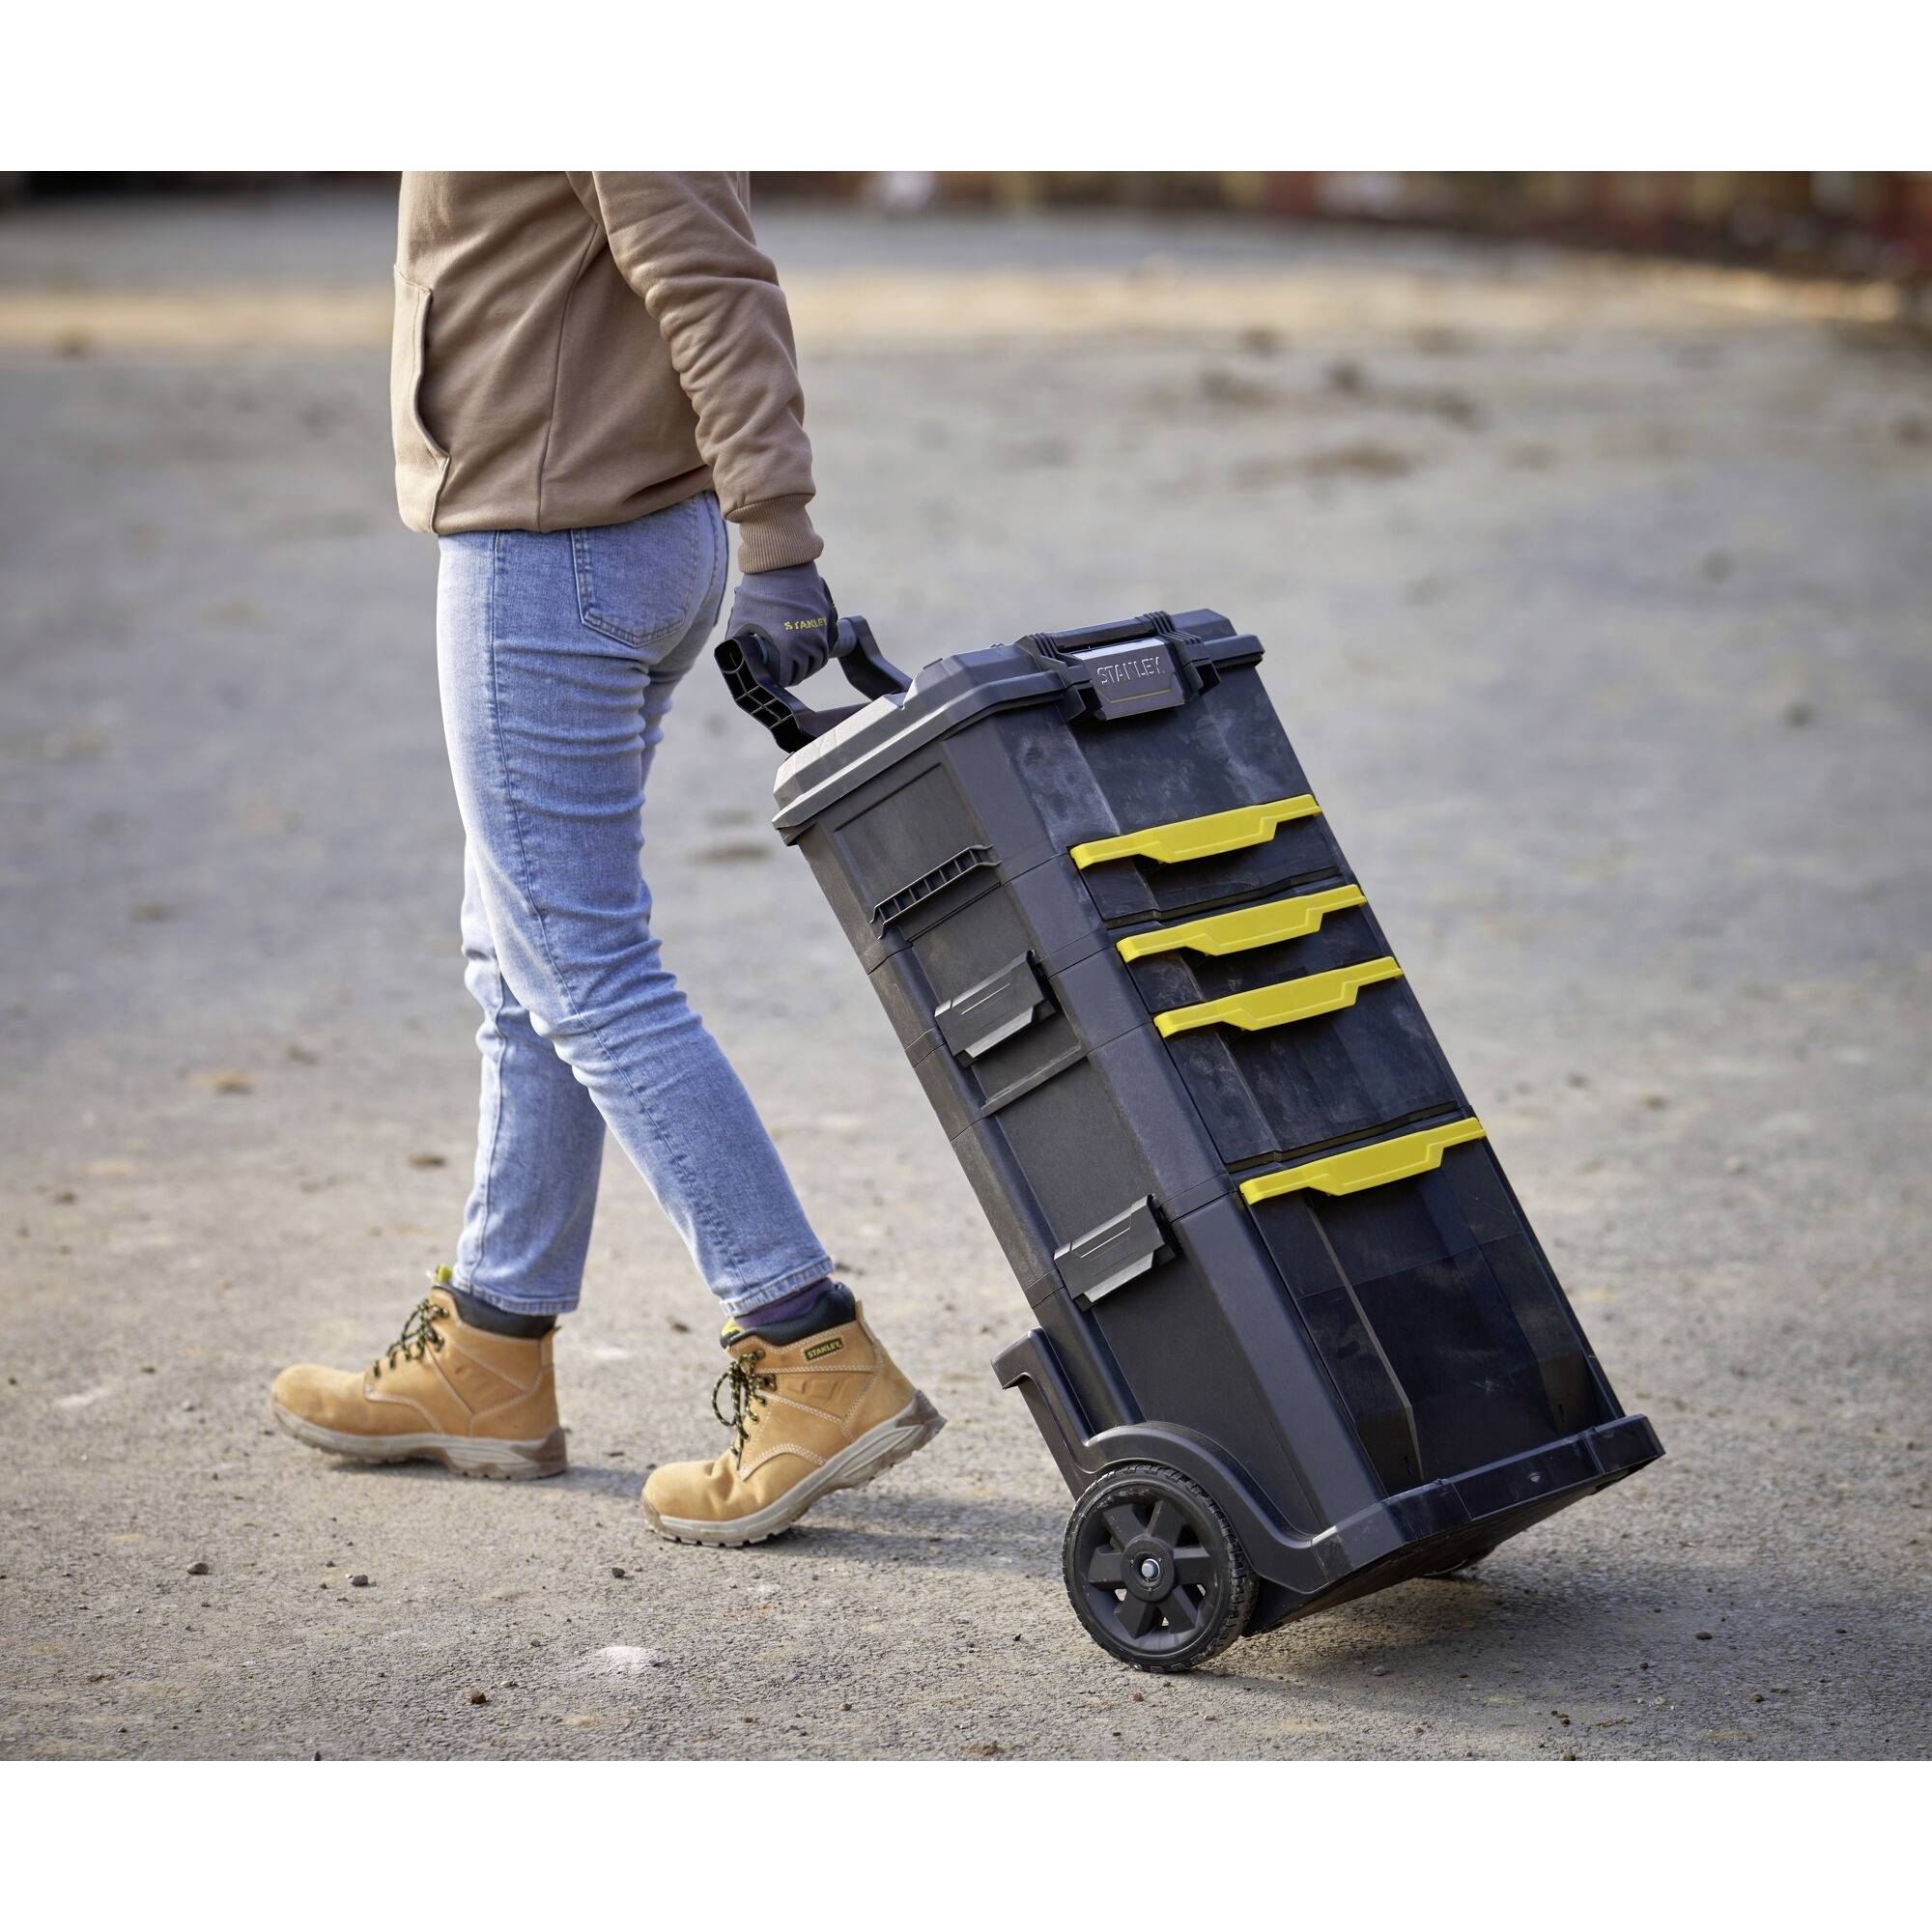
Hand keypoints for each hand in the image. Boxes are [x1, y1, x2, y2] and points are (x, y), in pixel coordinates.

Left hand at [727, 561, 836, 687]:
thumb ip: (736, 641)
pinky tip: (809, 647)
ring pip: (819, 659)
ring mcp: (820, 629)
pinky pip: (827, 641)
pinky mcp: (827, 616)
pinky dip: (820, 648)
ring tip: (799, 663)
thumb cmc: (758, 590)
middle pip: (806, 672)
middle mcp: (807, 641)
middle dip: (795, 674)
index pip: (788, 677)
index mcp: (787, 647)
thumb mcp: (741, 618)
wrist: (781, 561)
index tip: (774, 677)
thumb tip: (733, 657)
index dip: (779, 680)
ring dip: (810, 664)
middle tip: (786, 672)